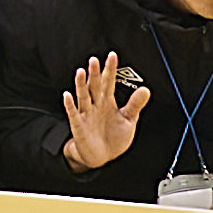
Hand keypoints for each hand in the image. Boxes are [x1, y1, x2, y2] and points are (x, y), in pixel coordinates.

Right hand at [58, 54, 150, 172]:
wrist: (102, 157)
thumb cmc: (113, 137)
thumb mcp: (128, 120)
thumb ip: (135, 105)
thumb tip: (146, 90)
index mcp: (107, 102)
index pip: (108, 82)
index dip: (110, 69)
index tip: (112, 55)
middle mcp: (96, 105)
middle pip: (94, 86)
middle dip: (94, 73)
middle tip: (95, 60)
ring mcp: (86, 114)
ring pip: (83, 96)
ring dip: (81, 84)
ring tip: (81, 72)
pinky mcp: (78, 126)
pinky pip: (73, 113)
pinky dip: (69, 105)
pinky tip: (67, 95)